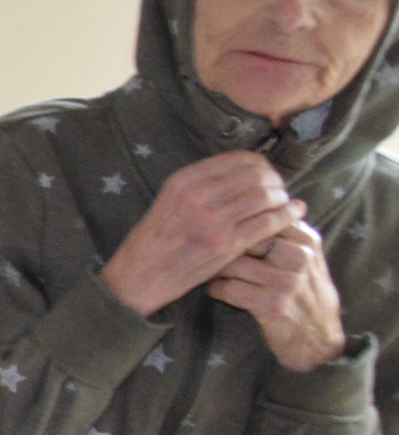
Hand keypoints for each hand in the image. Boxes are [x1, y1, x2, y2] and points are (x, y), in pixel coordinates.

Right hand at [100, 152, 300, 316]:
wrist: (139, 275)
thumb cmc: (156, 239)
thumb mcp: (169, 199)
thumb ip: (202, 184)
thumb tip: (245, 171)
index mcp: (184, 181)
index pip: (239, 158)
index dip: (261, 165)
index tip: (266, 175)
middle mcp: (199, 196)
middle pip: (258, 175)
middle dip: (276, 181)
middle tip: (279, 191)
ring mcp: (213, 221)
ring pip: (267, 197)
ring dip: (283, 199)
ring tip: (285, 204)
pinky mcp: (226, 245)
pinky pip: (269, 222)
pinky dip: (287, 216)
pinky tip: (294, 214)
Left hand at [210, 216, 346, 369]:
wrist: (318, 337)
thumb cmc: (304, 292)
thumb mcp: (304, 257)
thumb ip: (282, 233)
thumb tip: (248, 204)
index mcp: (307, 240)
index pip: (263, 217)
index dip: (236, 224)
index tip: (218, 230)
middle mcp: (300, 257)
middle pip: (245, 238)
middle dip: (222, 245)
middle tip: (205, 251)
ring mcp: (288, 281)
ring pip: (234, 263)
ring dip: (215, 269)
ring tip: (210, 272)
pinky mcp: (273, 305)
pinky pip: (230, 289)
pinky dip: (217, 289)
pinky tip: (218, 290)